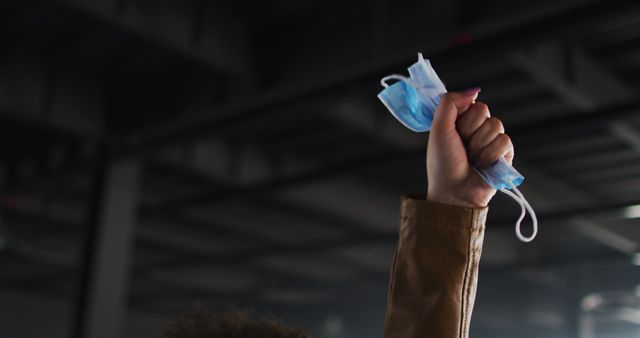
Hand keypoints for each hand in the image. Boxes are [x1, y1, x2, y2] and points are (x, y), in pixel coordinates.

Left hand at [426, 90, 513, 207]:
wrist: (454, 191)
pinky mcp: (505, 154)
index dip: (461, 116)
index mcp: (460, 121)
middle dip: (469, 130)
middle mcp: (477, 129)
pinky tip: (484, 165)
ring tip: (472, 159)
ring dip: (479, 145)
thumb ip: (450, 103)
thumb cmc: (443, 163)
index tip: (453, 131)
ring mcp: (492, 141)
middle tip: (462, 147)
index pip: (471, 102)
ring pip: (496, 125)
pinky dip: (491, 154)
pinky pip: (505, 141)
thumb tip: (472, 91)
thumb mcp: (438, 129)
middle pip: (483, 111)